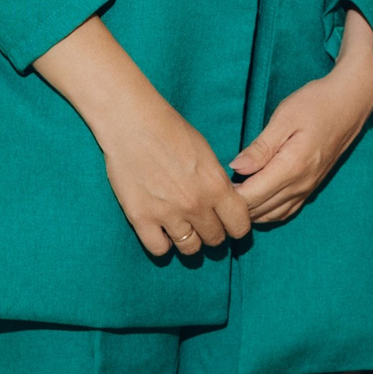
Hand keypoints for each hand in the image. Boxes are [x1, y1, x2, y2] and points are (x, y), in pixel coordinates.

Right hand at [97, 92, 251, 260]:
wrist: (133, 124)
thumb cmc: (171, 131)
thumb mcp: (206, 154)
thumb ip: (217, 183)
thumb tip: (226, 203)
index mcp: (216, 186)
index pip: (240, 226)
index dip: (236, 227)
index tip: (229, 223)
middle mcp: (196, 205)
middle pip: (215, 240)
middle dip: (212, 233)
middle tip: (203, 224)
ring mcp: (168, 214)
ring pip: (190, 248)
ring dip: (189, 240)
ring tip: (183, 228)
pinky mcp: (141, 218)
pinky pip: (159, 249)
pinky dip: (162, 244)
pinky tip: (162, 232)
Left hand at [230, 11, 372, 226]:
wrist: (352, 101)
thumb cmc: (317, 103)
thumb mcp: (284, 117)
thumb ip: (260, 147)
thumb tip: (236, 168)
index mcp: (291, 168)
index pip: (251, 197)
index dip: (228, 197)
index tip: (210, 186)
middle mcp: (300, 184)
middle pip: (259, 210)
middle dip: (234, 207)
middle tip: (213, 193)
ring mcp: (308, 188)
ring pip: (272, 215)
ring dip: (250, 211)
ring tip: (230, 198)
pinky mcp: (312, 186)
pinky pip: (286, 210)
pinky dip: (267, 212)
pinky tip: (255, 203)